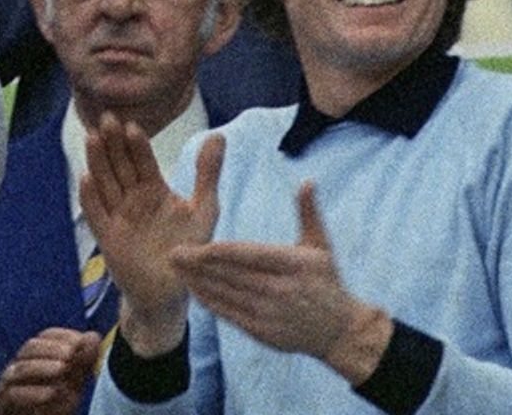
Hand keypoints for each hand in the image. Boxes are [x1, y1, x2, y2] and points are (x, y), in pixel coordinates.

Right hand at [0, 328, 102, 414]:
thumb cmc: (53, 407)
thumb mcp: (73, 384)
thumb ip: (82, 362)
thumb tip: (93, 336)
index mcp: (36, 357)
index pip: (46, 336)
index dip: (64, 336)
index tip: (80, 342)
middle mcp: (19, 366)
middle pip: (30, 348)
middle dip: (52, 349)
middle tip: (71, 355)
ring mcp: (9, 386)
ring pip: (20, 369)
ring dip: (42, 367)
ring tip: (62, 369)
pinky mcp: (4, 405)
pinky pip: (13, 394)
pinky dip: (32, 392)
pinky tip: (51, 393)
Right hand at [81, 115, 221, 355]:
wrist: (173, 291)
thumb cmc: (190, 248)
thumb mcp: (204, 208)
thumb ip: (207, 173)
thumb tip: (219, 134)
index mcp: (153, 188)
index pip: (142, 160)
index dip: (136, 143)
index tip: (131, 124)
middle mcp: (132, 198)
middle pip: (120, 166)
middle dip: (113, 143)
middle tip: (107, 119)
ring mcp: (118, 216)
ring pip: (105, 183)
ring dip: (98, 161)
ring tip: (92, 137)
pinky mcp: (108, 237)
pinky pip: (97, 214)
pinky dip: (91, 198)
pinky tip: (87, 179)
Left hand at [172, 182, 392, 385]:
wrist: (338, 331)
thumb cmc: (326, 281)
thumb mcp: (321, 245)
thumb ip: (308, 212)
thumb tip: (307, 180)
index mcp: (293, 265)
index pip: (250, 255)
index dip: (221, 252)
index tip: (196, 243)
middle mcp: (280, 290)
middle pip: (232, 275)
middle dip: (199, 264)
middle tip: (172, 252)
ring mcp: (270, 314)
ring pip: (226, 294)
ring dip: (198, 281)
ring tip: (175, 267)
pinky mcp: (262, 332)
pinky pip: (229, 314)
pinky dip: (209, 301)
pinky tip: (192, 288)